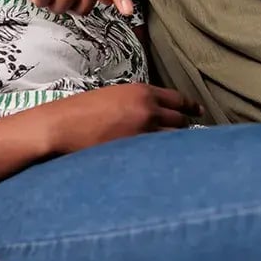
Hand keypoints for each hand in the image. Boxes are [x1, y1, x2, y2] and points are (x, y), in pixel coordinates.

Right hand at [44, 84, 203, 154]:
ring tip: (181, 156)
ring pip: (173, 141)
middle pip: (180, 122)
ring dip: (176, 147)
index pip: (178, 100)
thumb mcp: (113, 96)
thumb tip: (153, 113)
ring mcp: (142, 132)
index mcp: (142, 92)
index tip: (199, 113)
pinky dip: (164, 160)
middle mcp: (147, 109)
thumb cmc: (81, 111)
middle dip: (185, 129)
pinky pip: (158, 156)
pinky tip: (167, 167)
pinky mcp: (134, 152)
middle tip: (191, 139)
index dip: (191, 107)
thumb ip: (136, 102)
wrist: (61, 125)